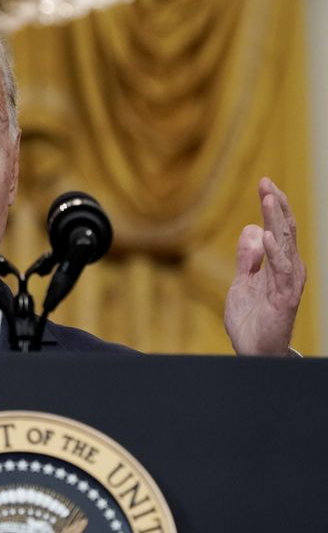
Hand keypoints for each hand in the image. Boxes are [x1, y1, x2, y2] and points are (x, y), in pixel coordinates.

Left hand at [224, 177, 305, 354]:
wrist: (253, 350)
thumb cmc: (251, 319)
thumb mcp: (242, 282)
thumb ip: (247, 258)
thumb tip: (252, 229)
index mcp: (279, 264)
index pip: (278, 228)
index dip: (272, 205)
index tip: (264, 182)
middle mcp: (289, 269)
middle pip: (285, 230)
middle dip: (277, 205)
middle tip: (267, 182)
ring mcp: (289, 283)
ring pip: (287, 245)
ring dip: (278, 221)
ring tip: (270, 199)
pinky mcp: (285, 298)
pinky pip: (282, 271)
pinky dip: (275, 253)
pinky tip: (268, 235)